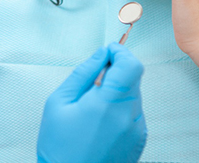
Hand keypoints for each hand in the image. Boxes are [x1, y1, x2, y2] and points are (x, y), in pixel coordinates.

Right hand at [37, 43, 146, 162]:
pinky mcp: (139, 140)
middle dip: (116, 70)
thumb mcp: (59, 102)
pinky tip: (100, 120)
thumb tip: (101, 54)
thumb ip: (83, 73)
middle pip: (134, 77)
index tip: (108, 51)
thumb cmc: (59, 146)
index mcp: (108, 104)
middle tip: (94, 79)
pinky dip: (120, 107)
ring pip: (134, 94)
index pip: (131, 65)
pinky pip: (134, 112)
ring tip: (92, 105)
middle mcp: (129, 116)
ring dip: (118, 90)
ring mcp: (137, 130)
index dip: (120, 52)